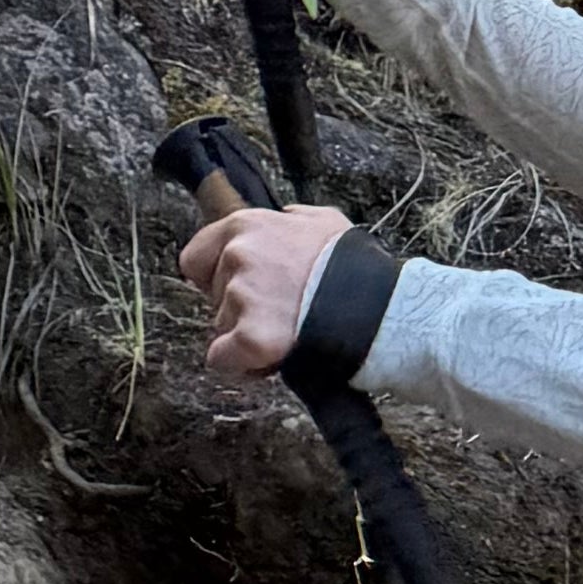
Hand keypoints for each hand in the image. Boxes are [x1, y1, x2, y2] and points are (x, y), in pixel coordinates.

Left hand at [177, 193, 351, 383]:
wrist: (386, 308)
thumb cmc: (360, 270)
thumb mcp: (326, 223)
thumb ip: (294, 220)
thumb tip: (283, 219)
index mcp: (247, 225)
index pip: (196, 257)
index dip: (216, 279)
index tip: (242, 291)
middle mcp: (237, 255)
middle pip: (214, 296)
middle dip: (240, 309)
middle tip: (280, 315)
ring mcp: (242, 294)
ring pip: (222, 327)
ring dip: (247, 335)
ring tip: (290, 334)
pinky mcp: (251, 336)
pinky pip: (223, 358)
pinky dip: (240, 365)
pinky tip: (270, 360)